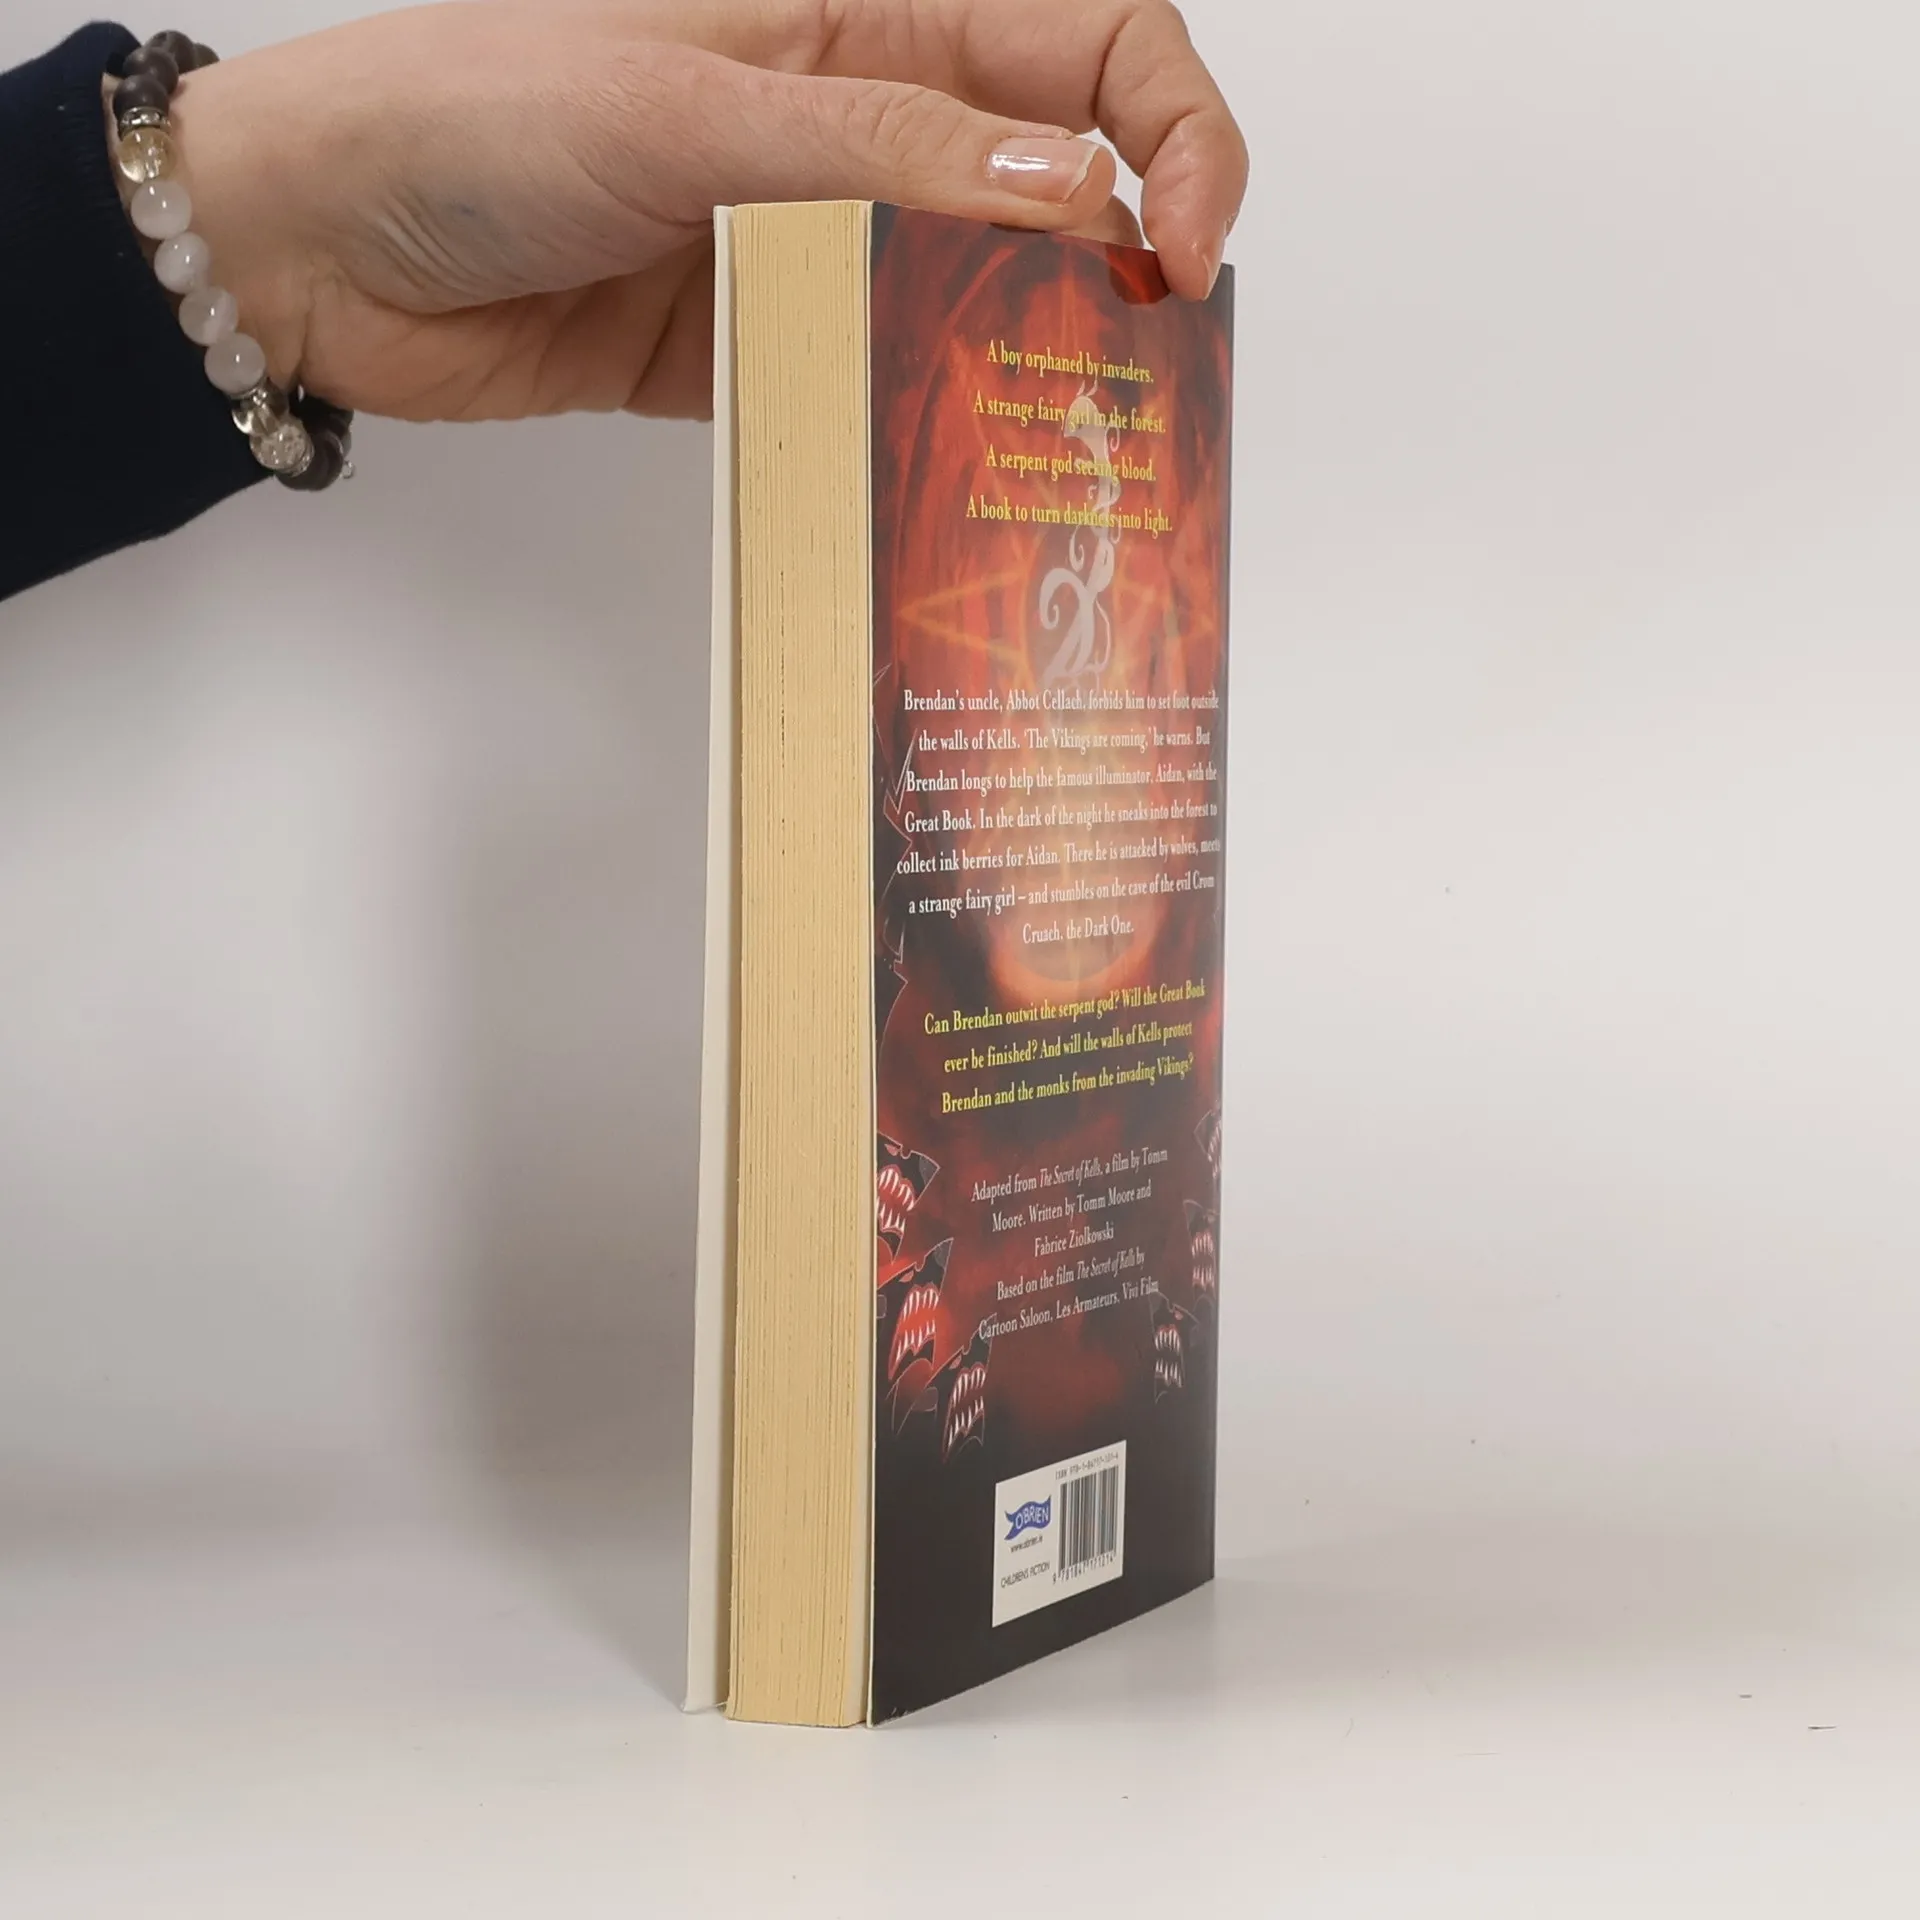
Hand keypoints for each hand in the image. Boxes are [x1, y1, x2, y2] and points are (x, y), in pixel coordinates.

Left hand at [164, 0, 1246, 421]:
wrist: (323, 247)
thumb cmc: (469, 116)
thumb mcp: (689, 105)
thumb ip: (881, 151)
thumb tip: (1075, 190)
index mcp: (862, 14)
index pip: (1086, 41)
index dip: (1173, 124)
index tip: (1187, 239)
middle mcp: (859, 127)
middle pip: (1058, 178)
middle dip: (1135, 255)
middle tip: (1154, 362)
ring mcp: (814, 247)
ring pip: (976, 296)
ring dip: (1032, 359)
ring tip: (1072, 441)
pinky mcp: (765, 350)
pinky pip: (877, 386)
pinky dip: (921, 430)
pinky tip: (946, 479)